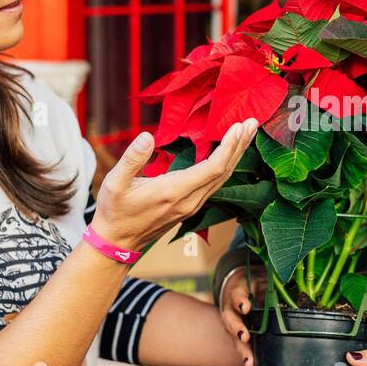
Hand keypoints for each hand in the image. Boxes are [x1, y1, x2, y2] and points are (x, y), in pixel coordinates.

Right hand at [90, 119, 257, 252]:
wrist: (117, 243)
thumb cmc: (115, 211)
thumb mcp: (115, 183)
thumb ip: (132, 159)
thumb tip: (147, 137)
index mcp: (174, 192)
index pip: (213, 168)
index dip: (229, 147)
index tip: (239, 126)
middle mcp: (190, 201)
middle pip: (225, 172)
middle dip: (240, 146)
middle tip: (252, 122)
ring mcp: (192, 206)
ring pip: (222, 179)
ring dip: (236, 155)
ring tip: (246, 133)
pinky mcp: (191, 207)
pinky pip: (215, 184)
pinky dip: (226, 165)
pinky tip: (229, 153)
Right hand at [218, 265, 267, 365]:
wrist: (242, 288)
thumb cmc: (257, 281)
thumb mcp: (264, 276)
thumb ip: (276, 279)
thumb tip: (295, 281)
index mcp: (238, 292)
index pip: (237, 295)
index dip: (240, 301)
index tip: (246, 307)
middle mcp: (232, 310)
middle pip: (231, 320)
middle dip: (237, 329)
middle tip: (245, 337)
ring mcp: (234, 324)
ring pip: (235, 338)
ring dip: (242, 351)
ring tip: (249, 363)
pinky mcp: (240, 335)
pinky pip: (242, 347)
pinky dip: (248, 357)